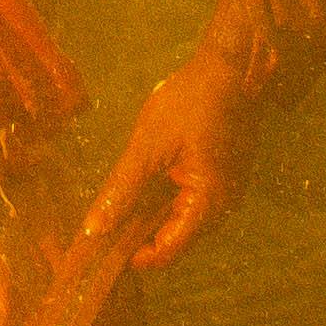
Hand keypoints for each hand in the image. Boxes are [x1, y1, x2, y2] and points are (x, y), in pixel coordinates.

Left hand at [90, 37, 259, 276]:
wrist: (230, 69)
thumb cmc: (190, 103)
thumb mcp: (148, 145)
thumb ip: (122, 189)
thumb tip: (95, 228)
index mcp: (209, 205)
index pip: (168, 250)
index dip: (135, 256)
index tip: (101, 250)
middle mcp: (223, 208)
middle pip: (176, 238)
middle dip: (139, 234)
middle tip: (101, 225)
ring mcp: (226, 192)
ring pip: (181, 218)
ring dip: (151, 215)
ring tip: (117, 204)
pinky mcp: (222, 177)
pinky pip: (190, 199)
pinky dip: (165, 198)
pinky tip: (142, 185)